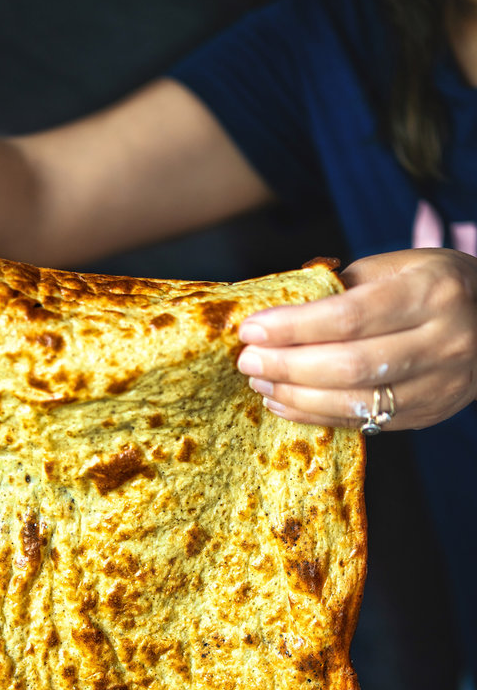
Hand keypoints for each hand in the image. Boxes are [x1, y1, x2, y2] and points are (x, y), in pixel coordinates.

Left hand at [237, 248, 476, 430]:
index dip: (294, 327)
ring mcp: (438, 385)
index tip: (252, 329)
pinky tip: (283, 402)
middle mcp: (442, 342)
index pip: (350, 317)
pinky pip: (362, 422)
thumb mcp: (398, 267)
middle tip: (247, 361)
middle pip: (349, 365)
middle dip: (288, 366)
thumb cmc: (434, 286)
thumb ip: (341, 286)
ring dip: (296, 395)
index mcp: (432, 293)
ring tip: (260, 382)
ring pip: (355, 402)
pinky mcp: (426, 415)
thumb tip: (277, 309)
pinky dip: (315, 415)